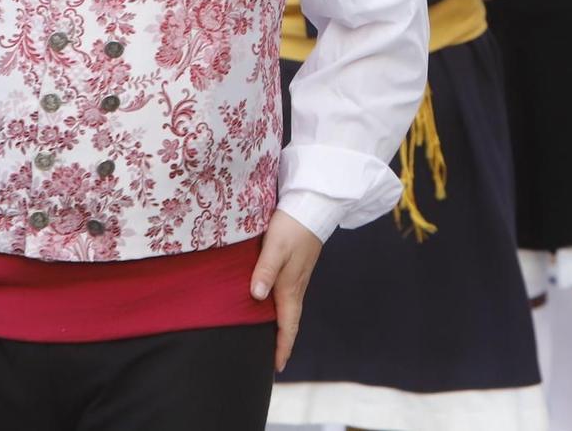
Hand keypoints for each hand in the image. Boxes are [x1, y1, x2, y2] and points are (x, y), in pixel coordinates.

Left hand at [249, 209, 322, 371]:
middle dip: (282, 341)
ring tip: (270, 338)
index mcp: (290, 286)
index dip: (282, 346)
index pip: (288, 325)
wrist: (314, 204)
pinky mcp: (297, 265)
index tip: (276, 366)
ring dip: (282, 325)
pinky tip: (272, 305)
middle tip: (271, 359)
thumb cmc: (293, 225)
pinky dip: (281, 308)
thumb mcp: (275, 246)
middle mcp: (296, 285)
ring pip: (289, 308)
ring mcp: (299, 275)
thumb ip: (265, 270)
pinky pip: (289, 295)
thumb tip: (256, 296)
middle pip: (289, 320)